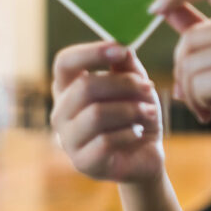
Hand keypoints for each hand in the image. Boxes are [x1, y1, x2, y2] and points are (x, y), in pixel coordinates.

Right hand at [50, 42, 163, 182]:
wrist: (145, 154)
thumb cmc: (135, 114)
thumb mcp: (135, 85)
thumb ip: (127, 66)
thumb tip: (122, 47)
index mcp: (68, 88)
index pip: (64, 62)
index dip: (91, 52)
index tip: (121, 50)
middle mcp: (61, 112)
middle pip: (85, 87)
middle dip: (124, 84)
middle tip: (149, 87)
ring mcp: (68, 139)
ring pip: (96, 114)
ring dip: (131, 110)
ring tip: (149, 113)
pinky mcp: (82, 162)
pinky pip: (106, 141)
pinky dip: (130, 133)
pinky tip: (138, 133)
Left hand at [150, 0, 210, 163]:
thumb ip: (205, 30)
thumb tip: (165, 8)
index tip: (155, 8)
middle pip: (190, 37)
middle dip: (182, 68)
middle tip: (192, 92)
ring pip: (189, 63)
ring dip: (189, 91)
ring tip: (207, 104)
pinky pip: (195, 86)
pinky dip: (196, 104)